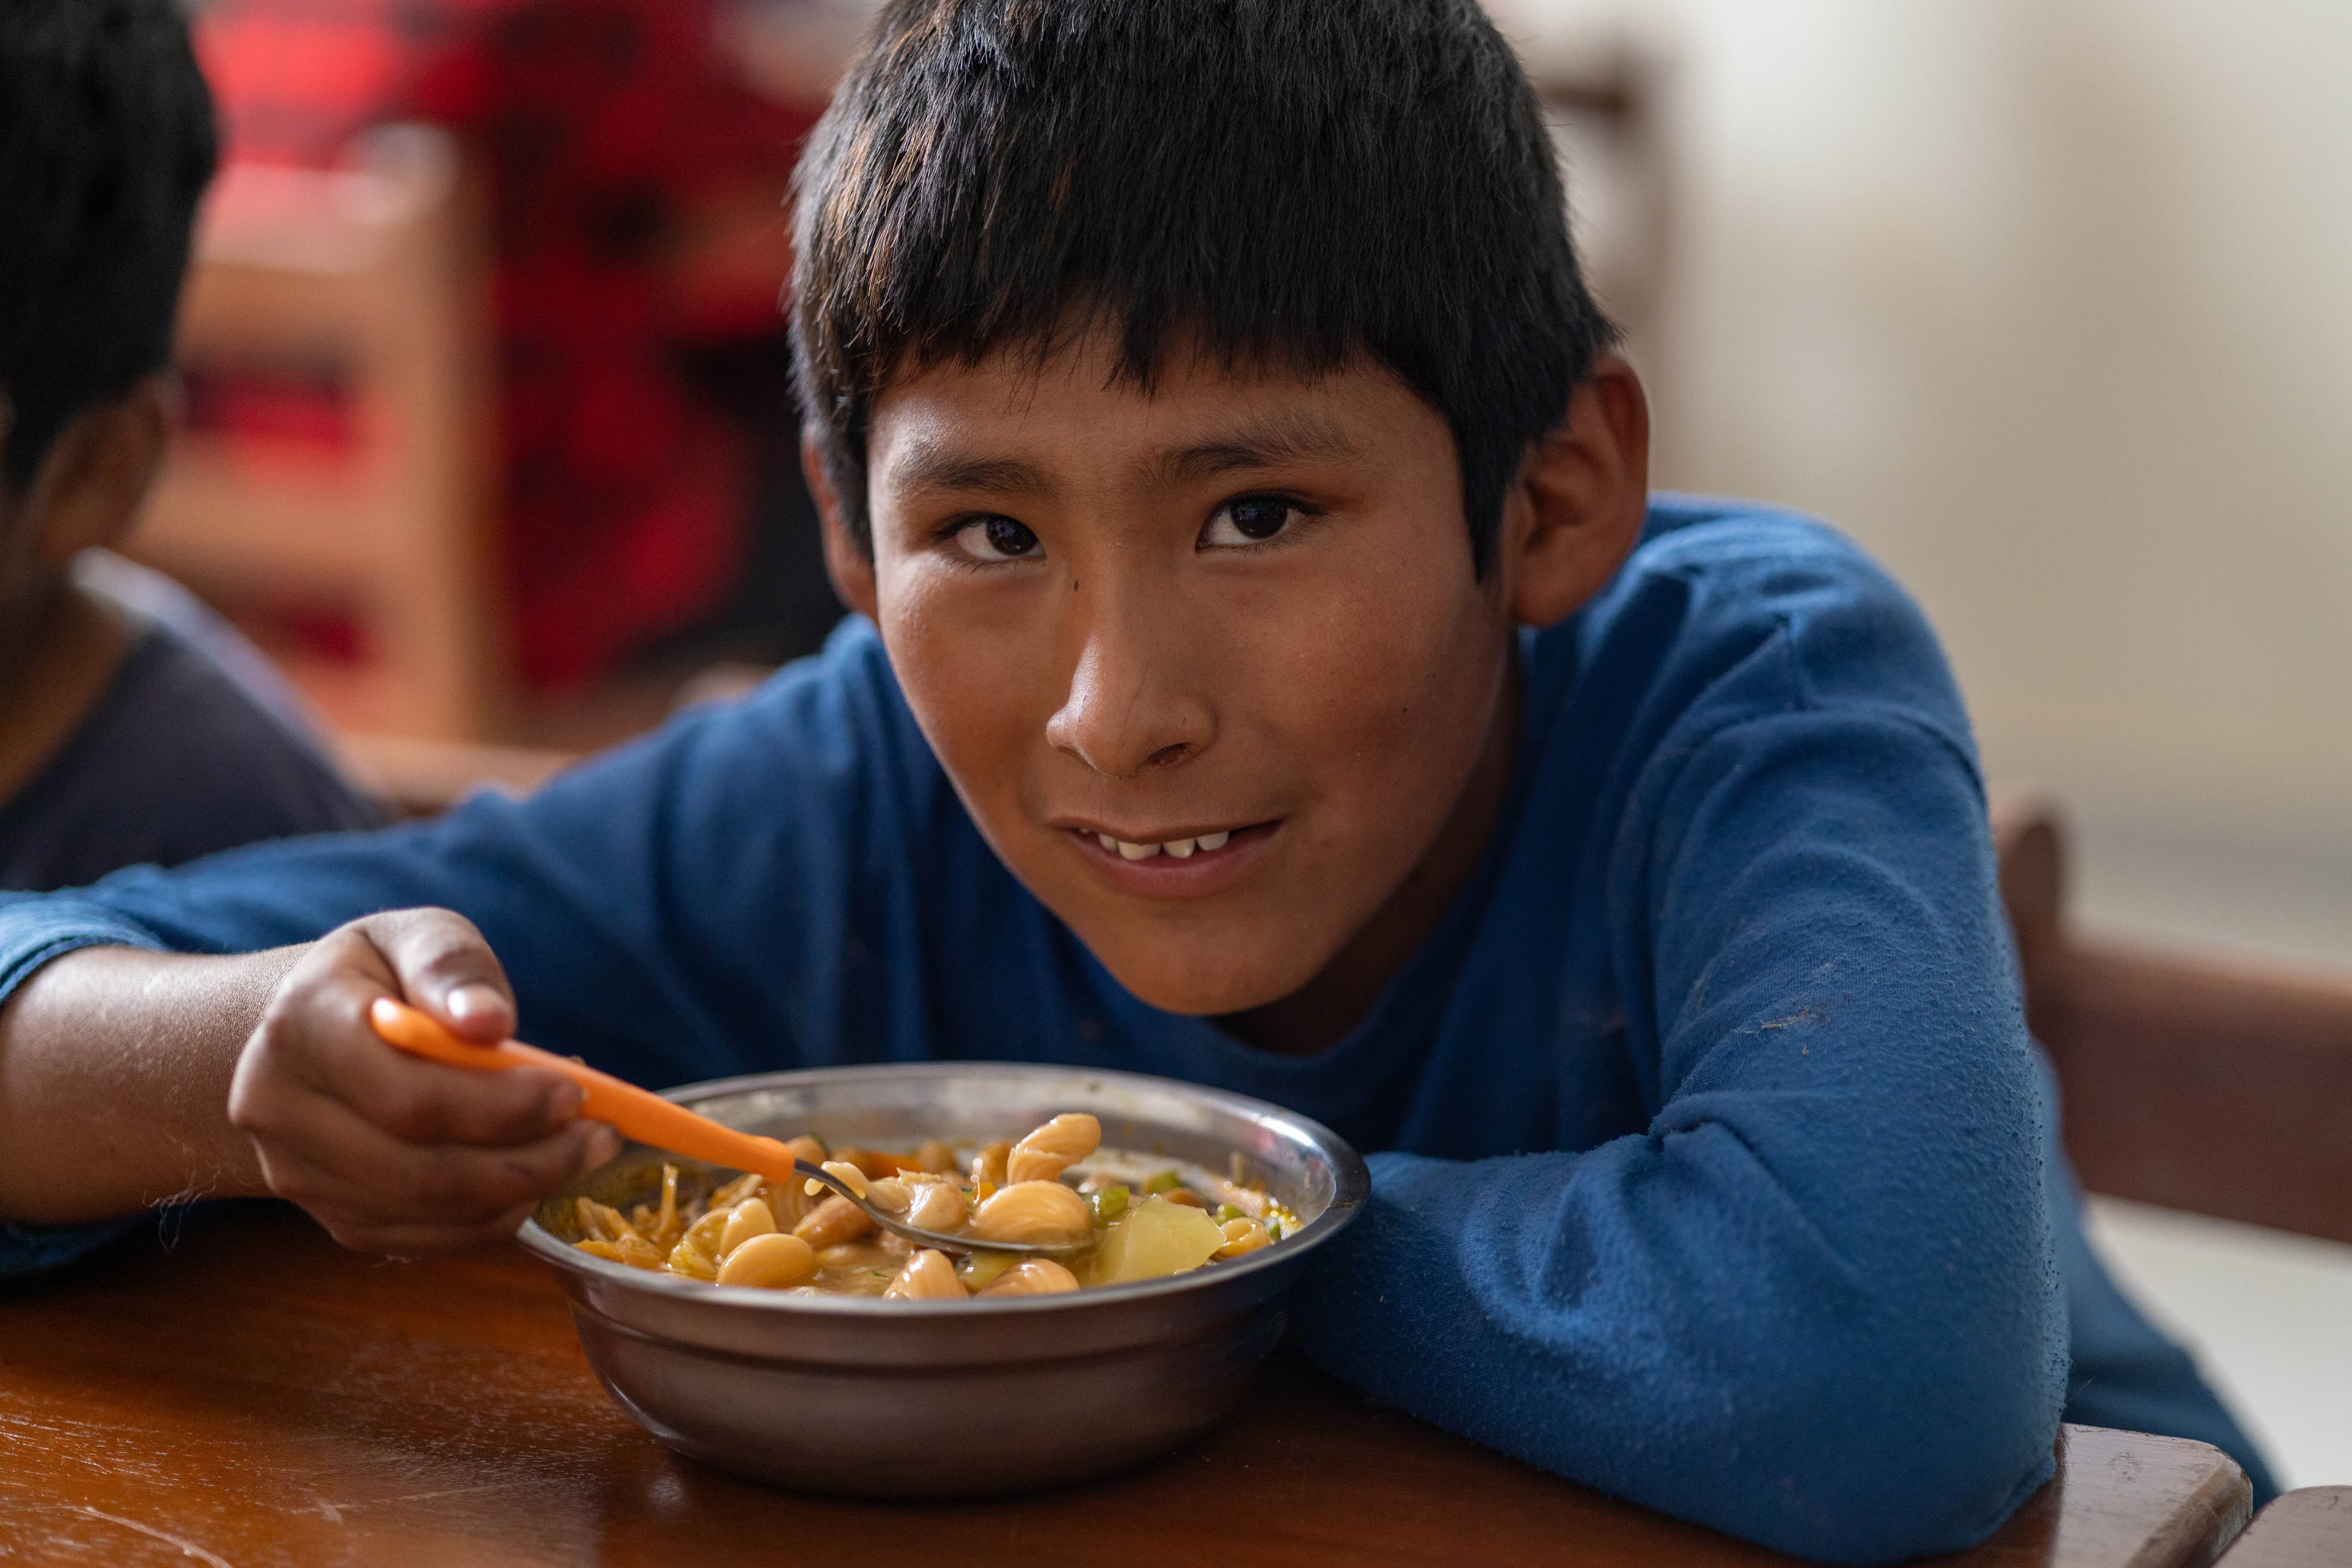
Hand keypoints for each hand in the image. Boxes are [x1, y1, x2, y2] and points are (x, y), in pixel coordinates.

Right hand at [227, 909, 622, 1252]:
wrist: (307, 1032)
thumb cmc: (378, 978)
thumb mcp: (414, 937)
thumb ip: (453, 968)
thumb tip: (490, 1021)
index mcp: (301, 1029)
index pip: (409, 1096)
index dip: (502, 1106)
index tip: (576, 1091)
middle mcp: (279, 1111)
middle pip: (419, 1170)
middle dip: (529, 1160)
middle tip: (601, 1136)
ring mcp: (297, 1174)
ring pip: (426, 1212)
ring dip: (521, 1191)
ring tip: (579, 1151)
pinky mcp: (331, 1216)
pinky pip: (424, 1239)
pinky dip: (492, 1218)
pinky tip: (531, 1178)